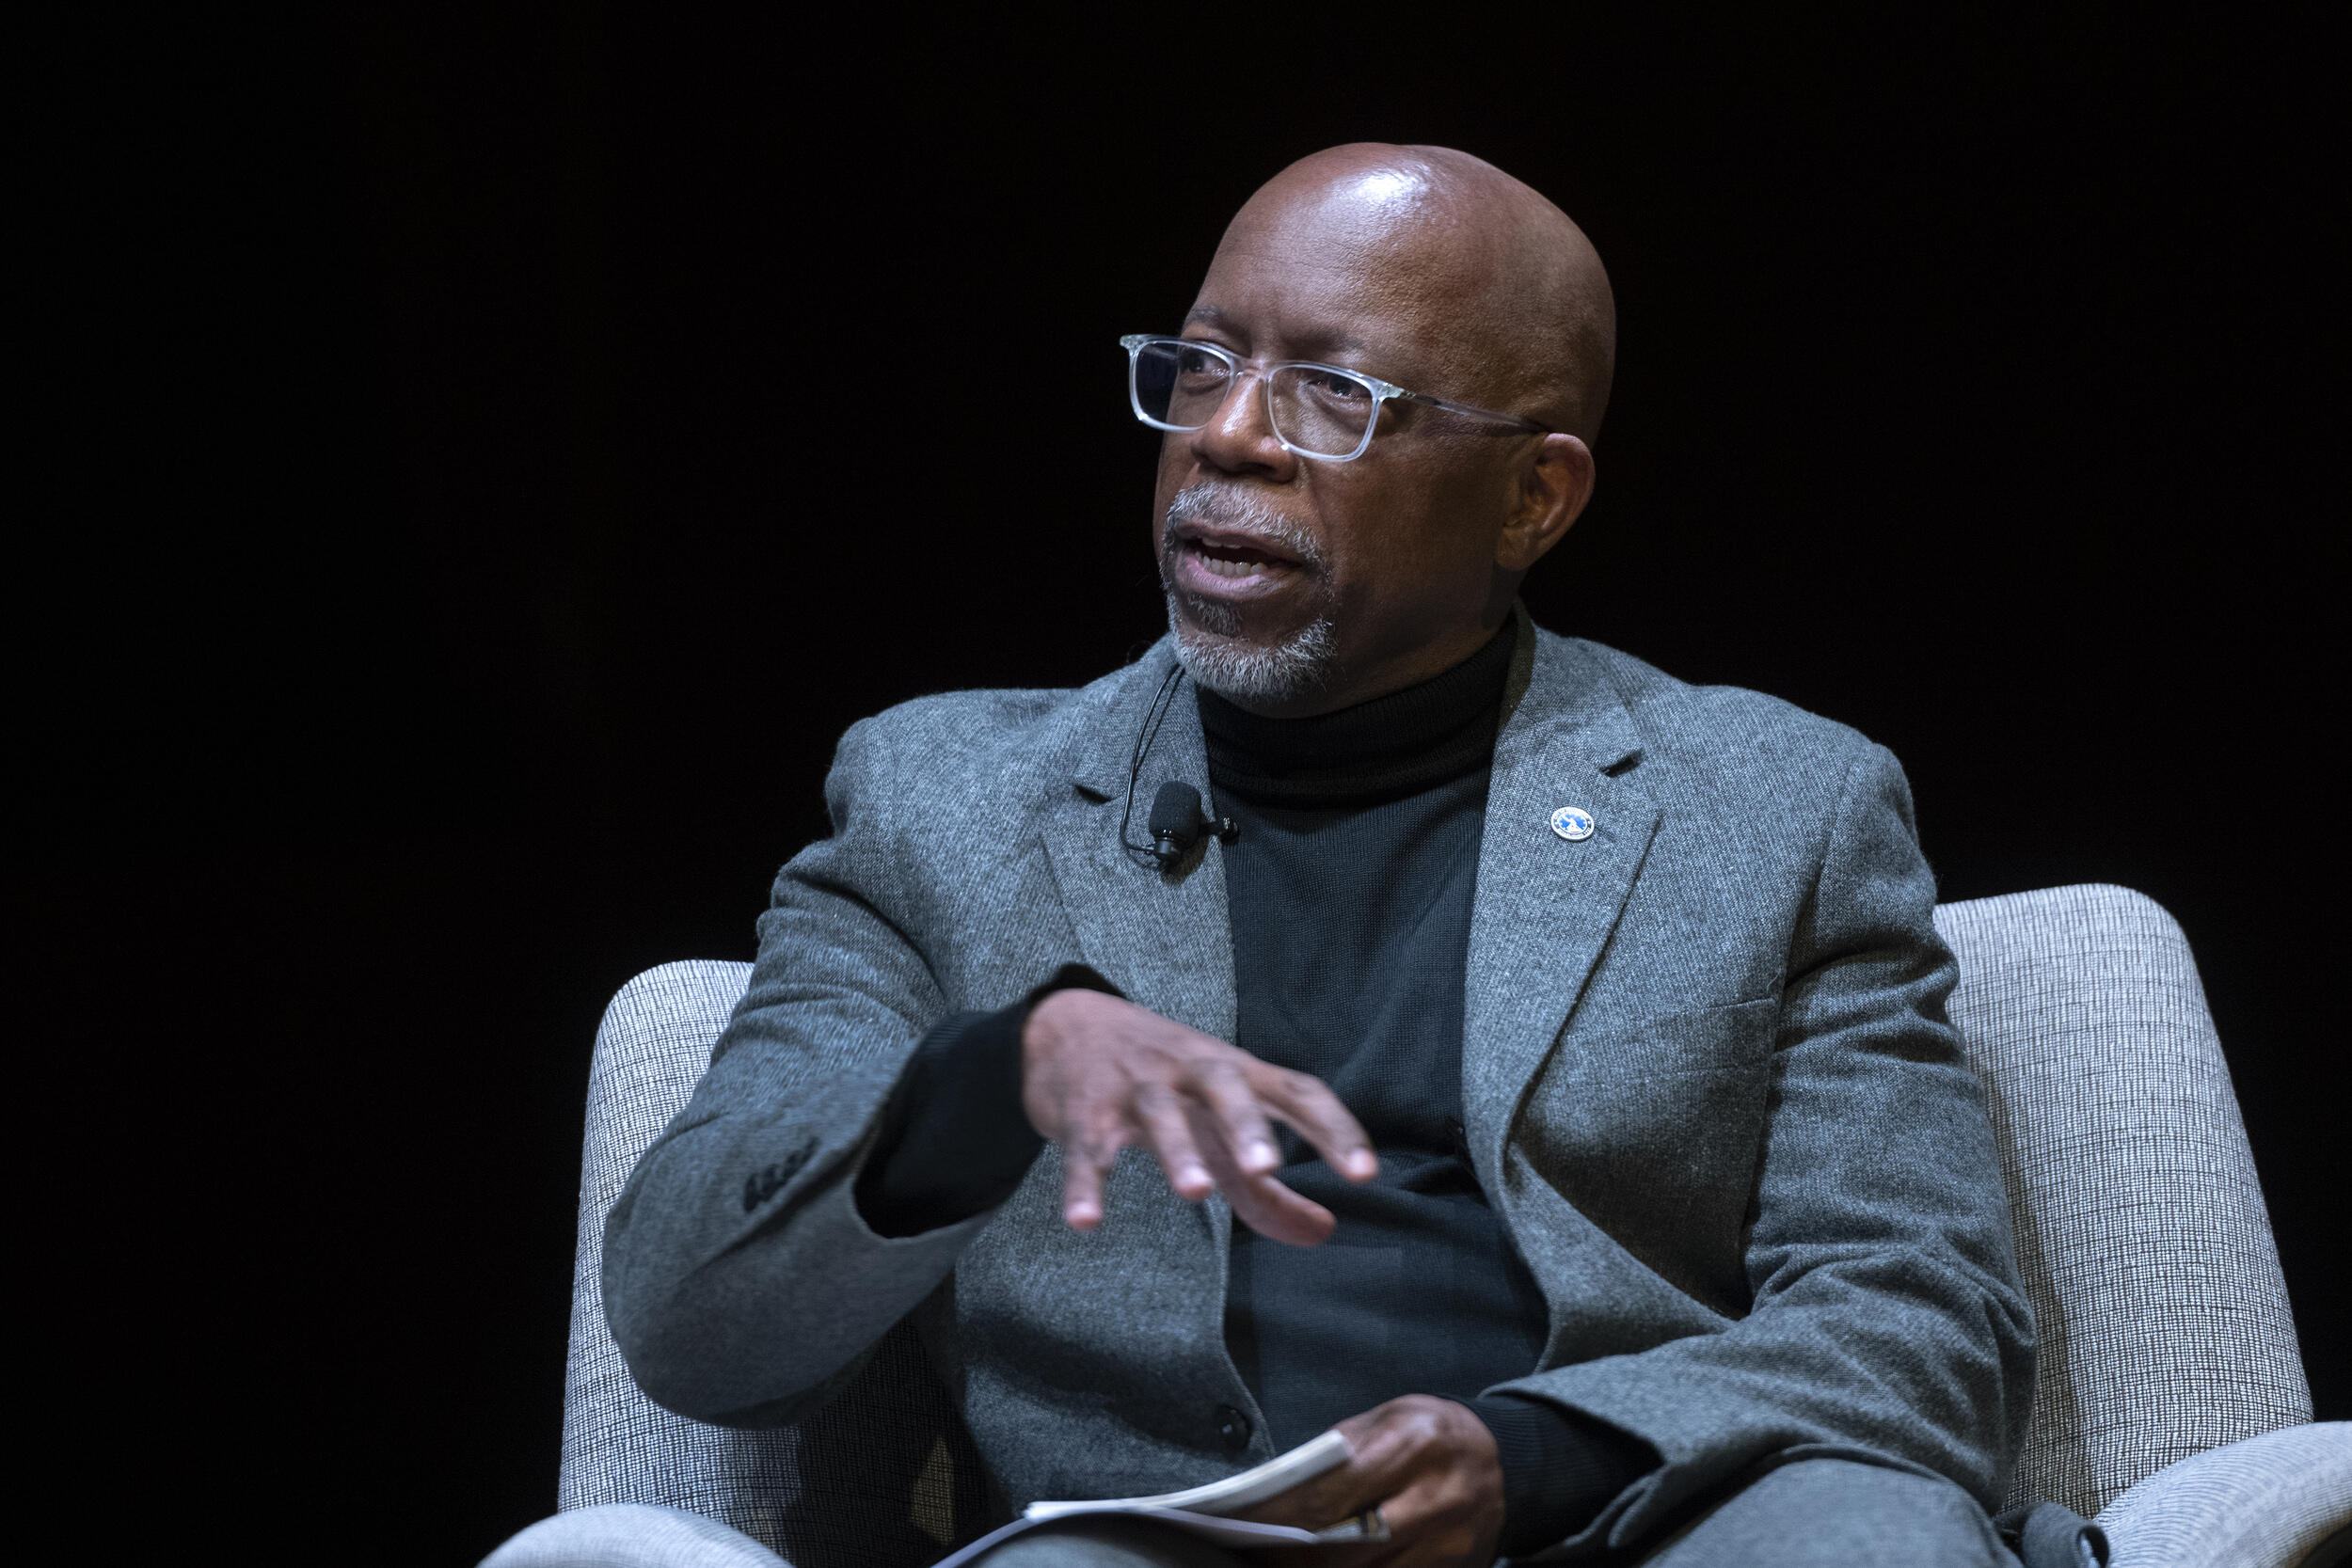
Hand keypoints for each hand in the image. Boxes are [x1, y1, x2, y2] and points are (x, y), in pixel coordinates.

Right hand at [1020, 988, 1375, 1244]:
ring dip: (1177, 1148)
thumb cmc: (1168, 1084)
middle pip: (1225, 1084)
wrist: (1071, 1026)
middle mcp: (1190, 1070)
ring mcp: (1136, 1085)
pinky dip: (1084, 1182)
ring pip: (1158, 1109)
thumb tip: (1326, 1232)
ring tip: (1195, 1193)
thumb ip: (1268, 1190)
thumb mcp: (1220, 1126)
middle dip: (1246, 1123)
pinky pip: (1085, 1145)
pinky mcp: (1084, 1109)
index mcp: (1238, 1072)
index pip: (1296, 1091)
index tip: (1365, 1175)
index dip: (1333, 1128)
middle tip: (1265, 1167)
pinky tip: (1085, 1221)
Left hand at [1239, 1396, 1504, 1567]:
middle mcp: (1439, 1495)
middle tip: (1266, 1551)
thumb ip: (1340, 1453)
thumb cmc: (1429, 1431)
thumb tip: (1285, 1490)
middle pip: (1354, 1541)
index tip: (1252, 1523)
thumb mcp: (1385, 1420)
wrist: (1500, 1457)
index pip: (1339, 1490)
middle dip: (1303, 1552)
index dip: (1290, 1513)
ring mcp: (1452, 1539)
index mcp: (1414, 1444)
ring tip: (1292, 1562)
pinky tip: (1335, 1567)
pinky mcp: (1457, 1566)